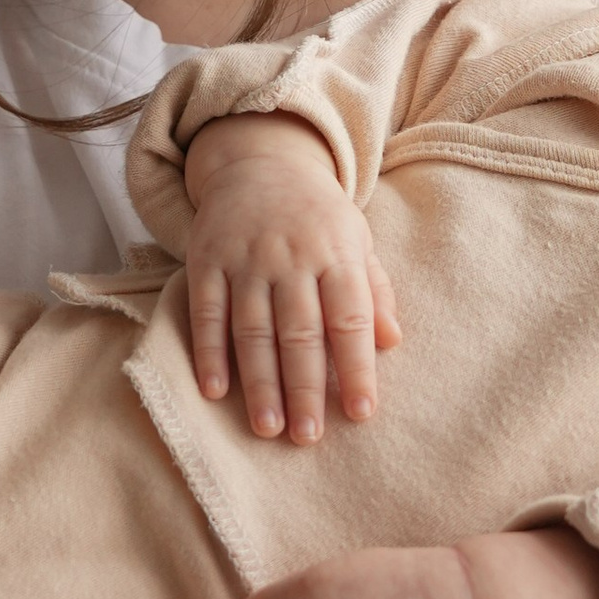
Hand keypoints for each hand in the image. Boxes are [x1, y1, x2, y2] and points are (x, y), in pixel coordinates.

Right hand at [182, 117, 400, 443]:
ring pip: (253, 329)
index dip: (357, 367)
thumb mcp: (356, 241)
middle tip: (307, 437)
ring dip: (259, 381)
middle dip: (305, 387)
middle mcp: (291, 257)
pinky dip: (209, 351)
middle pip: (300, 332)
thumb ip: (375, 291)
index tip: (362, 413)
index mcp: (336, 253)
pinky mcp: (207, 260)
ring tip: (268, 427)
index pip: (350, 318)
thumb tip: (392, 341)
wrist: (260, 161)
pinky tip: (214, 390)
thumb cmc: (317, 216)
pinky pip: (207, 312)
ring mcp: (246, 258)